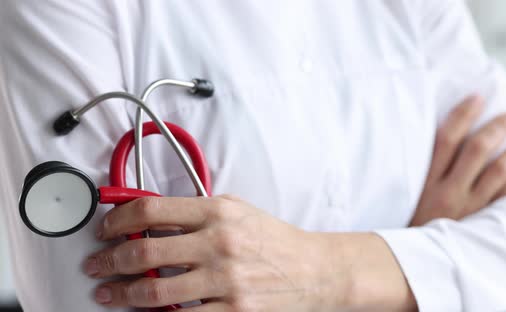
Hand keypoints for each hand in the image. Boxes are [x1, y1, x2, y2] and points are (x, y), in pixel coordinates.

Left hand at [85, 195, 413, 310]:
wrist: (314, 270)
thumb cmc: (273, 240)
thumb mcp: (237, 211)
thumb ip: (195, 211)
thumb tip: (146, 218)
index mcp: (219, 211)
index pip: (152, 210)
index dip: (118, 220)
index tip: (106, 230)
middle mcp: (221, 243)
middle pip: (145, 252)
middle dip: (110, 261)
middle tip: (97, 266)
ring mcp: (227, 280)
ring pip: (156, 292)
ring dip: (123, 294)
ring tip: (110, 294)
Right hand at [411, 95, 505, 225]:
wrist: (413, 263)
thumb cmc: (412, 225)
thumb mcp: (410, 197)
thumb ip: (426, 171)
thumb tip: (446, 140)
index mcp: (427, 181)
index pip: (446, 139)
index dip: (463, 114)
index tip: (478, 98)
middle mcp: (449, 191)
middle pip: (478, 150)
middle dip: (498, 128)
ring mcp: (469, 208)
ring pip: (499, 171)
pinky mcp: (483, 223)